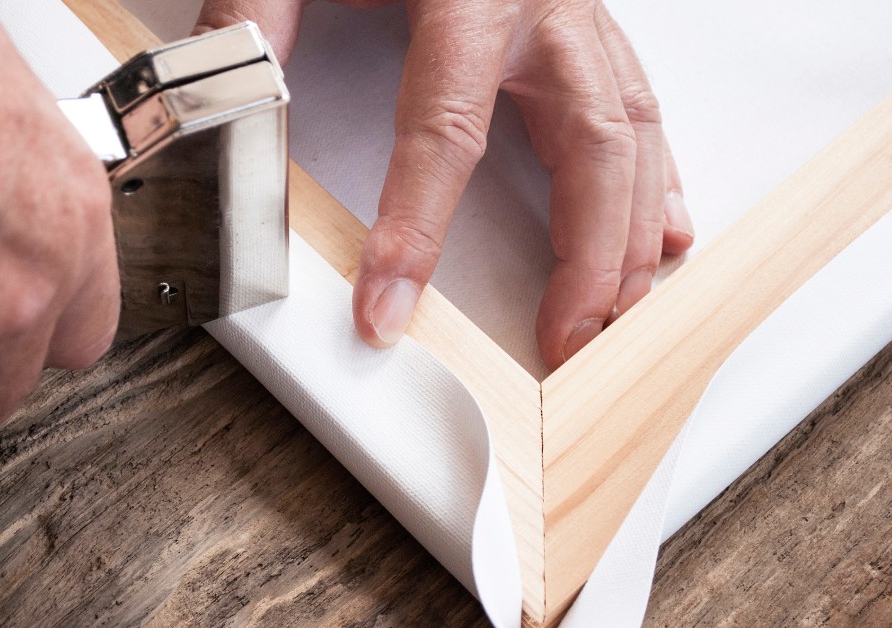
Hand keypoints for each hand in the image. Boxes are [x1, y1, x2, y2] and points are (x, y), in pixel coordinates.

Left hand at [194, 0, 694, 368]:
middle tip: (563, 341)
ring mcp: (578, 19)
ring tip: (614, 314)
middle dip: (586, 256)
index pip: (447, 128)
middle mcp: (544, 7)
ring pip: (632, 134)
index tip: (387, 304)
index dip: (417, 227)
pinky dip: (655, 179)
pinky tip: (661, 232)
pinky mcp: (588, 31)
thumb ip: (258, 12)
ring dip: (630, 234)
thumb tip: (230, 96)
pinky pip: (641, 108)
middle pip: (591, 144)